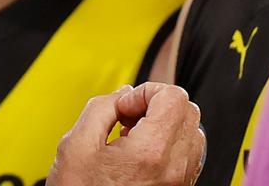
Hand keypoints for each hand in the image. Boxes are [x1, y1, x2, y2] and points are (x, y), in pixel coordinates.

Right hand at [48, 83, 204, 185]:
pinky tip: (140, 152)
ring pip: (192, 132)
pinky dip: (168, 144)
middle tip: (128, 116)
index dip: (146, 91)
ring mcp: (180, 182)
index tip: (125, 105)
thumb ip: (102, 107)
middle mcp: (174, 169)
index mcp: (150, 153)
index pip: (174, 97)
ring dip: (165, 124)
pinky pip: (188, 154)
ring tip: (133, 136)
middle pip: (188, 111)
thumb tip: (122, 95)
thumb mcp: (76, 144)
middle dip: (156, 104)